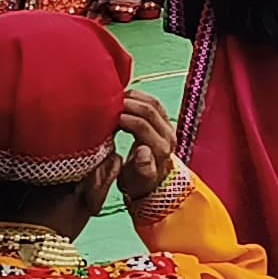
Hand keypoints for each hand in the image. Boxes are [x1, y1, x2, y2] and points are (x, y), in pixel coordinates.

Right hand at [112, 89, 181, 211]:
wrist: (149, 182)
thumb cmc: (138, 181)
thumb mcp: (135, 181)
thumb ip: (141, 168)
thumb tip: (143, 150)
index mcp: (161, 150)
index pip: (143, 126)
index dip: (126, 118)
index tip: (109, 117)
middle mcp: (168, 136)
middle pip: (150, 111)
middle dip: (129, 104)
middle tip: (110, 103)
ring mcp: (168, 127)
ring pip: (154, 103)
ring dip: (134, 98)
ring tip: (116, 98)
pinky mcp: (164, 121)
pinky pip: (154, 102)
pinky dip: (139, 97)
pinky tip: (125, 96)